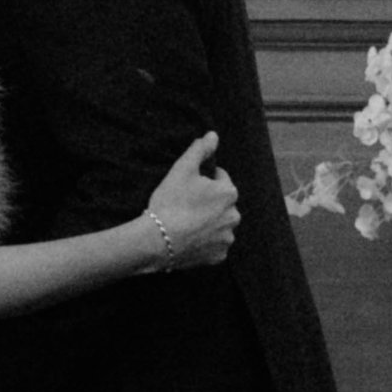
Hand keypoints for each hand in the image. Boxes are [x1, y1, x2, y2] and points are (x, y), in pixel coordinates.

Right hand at [140, 134, 239, 270]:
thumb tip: (213, 135)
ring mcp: (227, 238)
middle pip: (221, 203)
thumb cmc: (171, 202)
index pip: (220, 178)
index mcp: (229, 193)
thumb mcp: (182, 169)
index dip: (202, 180)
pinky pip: (214, 244)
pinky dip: (204, 241)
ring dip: (208, 222)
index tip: (187, 186)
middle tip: (184, 204)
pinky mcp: (218, 256)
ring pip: (219, 224)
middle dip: (208, 202)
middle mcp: (234, 216)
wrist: (157, 240)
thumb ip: (200, 150)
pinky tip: (188, 238)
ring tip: (185, 222)